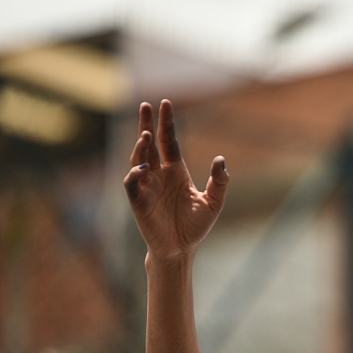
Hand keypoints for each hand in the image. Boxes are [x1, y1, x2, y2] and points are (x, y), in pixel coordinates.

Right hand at [122, 100, 228, 262]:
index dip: (167, 123)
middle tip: (146, 105)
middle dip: (147, 124)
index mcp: (176, 171)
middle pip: (150, 144)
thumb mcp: (214, 202)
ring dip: (140, 147)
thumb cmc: (195, 226)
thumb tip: (220, 160)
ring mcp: (147, 186)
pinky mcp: (139, 201)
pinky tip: (143, 168)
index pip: (169, 142)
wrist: (181, 249)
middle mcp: (159, 175)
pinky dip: (134, 174)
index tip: (165, 104)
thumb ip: (219, 182)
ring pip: (139, 160)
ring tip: (145, 133)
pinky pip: (132, 184)